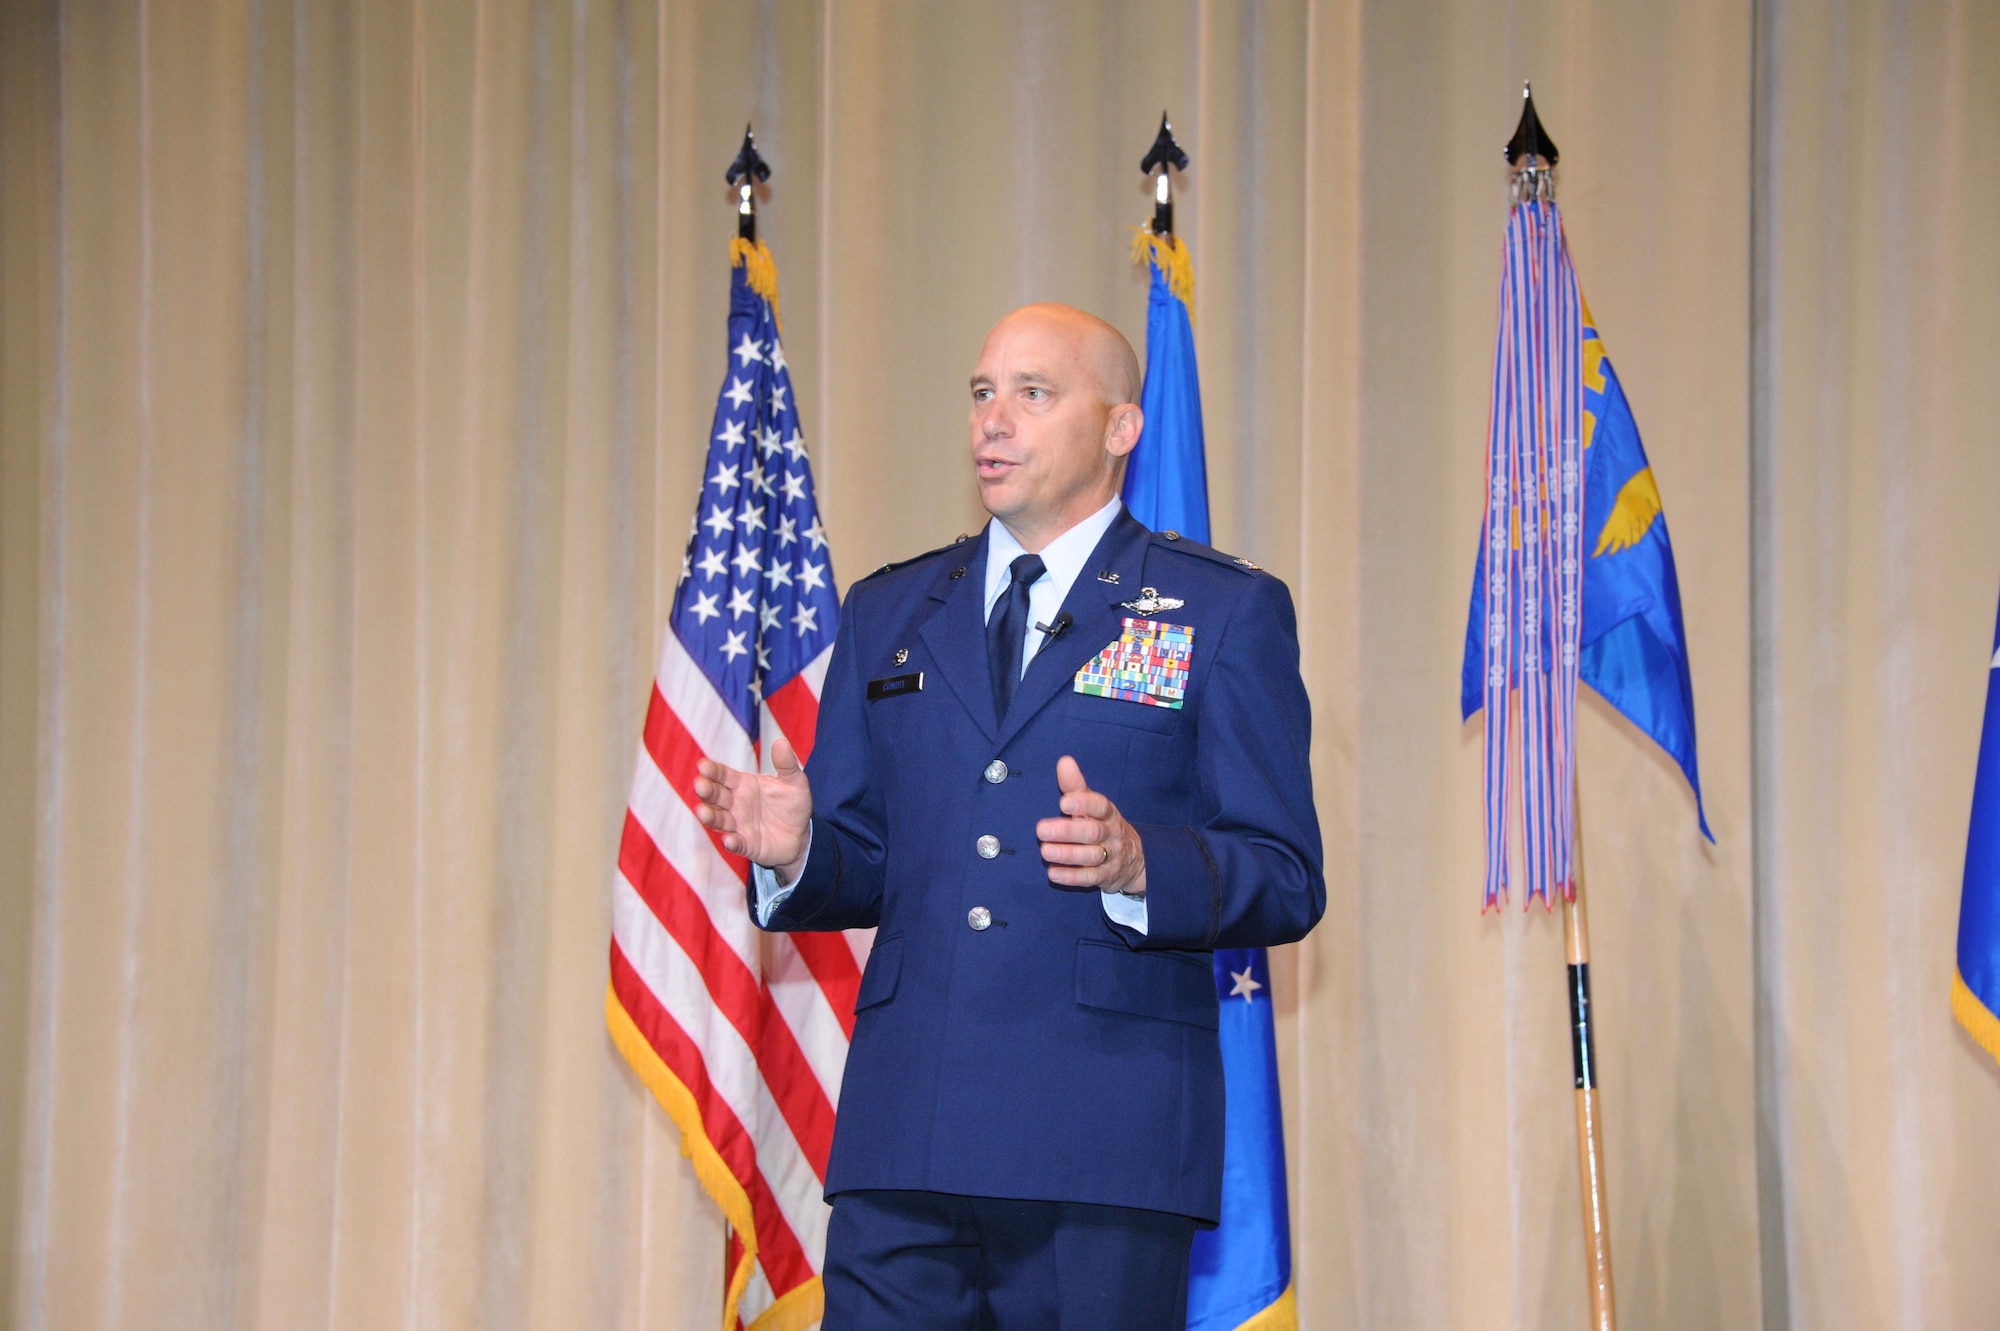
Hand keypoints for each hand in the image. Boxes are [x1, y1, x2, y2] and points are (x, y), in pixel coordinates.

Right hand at [693, 737, 812, 883]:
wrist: (801, 835)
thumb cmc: (792, 805)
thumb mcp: (794, 782)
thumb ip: (786, 764)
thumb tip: (781, 741)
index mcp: (743, 784)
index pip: (723, 775)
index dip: (712, 770)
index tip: (703, 765)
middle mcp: (735, 804)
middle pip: (715, 796)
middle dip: (706, 791)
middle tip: (700, 785)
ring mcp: (738, 825)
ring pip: (719, 819)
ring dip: (710, 816)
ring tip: (702, 812)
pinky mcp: (745, 844)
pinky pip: (736, 843)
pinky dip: (731, 842)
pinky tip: (729, 839)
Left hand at [1036, 755, 1145, 896]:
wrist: (1135, 859)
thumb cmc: (1105, 826)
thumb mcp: (1095, 805)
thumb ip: (1077, 786)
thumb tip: (1064, 761)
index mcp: (1108, 814)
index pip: (1100, 806)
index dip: (1084, 804)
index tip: (1064, 802)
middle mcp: (1110, 835)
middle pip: (1092, 832)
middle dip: (1067, 831)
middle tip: (1041, 829)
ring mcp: (1109, 857)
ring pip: (1090, 856)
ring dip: (1067, 854)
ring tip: (1045, 851)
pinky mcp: (1105, 877)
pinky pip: (1090, 878)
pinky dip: (1072, 877)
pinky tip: (1053, 873)